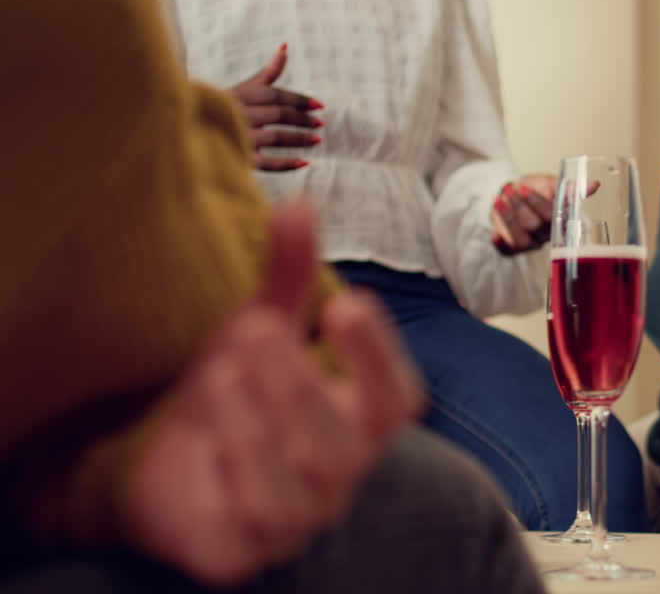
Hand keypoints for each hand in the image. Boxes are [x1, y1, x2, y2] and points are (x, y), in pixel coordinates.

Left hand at [122, 200, 424, 587]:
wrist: (168, 467)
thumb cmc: (236, 393)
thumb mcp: (260, 328)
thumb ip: (286, 275)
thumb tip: (299, 202)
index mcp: (360, 422)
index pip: (395, 398)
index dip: (378, 355)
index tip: (350, 302)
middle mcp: (339, 476)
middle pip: (344, 448)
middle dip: (301, 386)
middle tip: (258, 328)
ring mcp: (293, 522)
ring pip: (295, 493)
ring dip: (259, 428)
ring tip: (220, 372)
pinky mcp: (237, 554)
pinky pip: (242, 534)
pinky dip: (226, 480)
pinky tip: (202, 435)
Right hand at [229, 44, 324, 171]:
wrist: (193, 128)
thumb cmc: (227, 106)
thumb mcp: (246, 87)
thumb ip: (269, 72)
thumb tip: (286, 46)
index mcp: (241, 95)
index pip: (275, 95)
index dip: (299, 100)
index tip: (319, 106)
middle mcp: (239, 113)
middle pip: (278, 114)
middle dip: (302, 119)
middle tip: (320, 124)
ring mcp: (239, 135)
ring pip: (275, 137)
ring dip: (298, 138)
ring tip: (316, 140)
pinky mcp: (239, 157)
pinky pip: (266, 163)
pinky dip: (285, 164)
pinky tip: (303, 162)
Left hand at [490, 174, 555, 254]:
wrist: (515, 193)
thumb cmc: (535, 189)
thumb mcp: (549, 183)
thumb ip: (563, 186)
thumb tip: (587, 186)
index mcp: (560, 220)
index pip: (552, 215)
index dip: (537, 202)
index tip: (523, 188)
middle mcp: (547, 234)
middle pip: (535, 226)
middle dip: (520, 207)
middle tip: (509, 191)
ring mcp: (531, 243)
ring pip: (521, 239)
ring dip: (508, 219)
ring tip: (498, 202)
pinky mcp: (514, 248)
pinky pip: (508, 251)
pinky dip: (501, 244)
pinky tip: (495, 235)